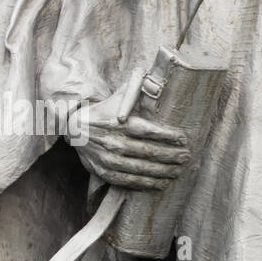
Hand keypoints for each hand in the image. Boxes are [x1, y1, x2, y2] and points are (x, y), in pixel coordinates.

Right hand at [69, 95, 189, 190]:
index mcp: (119, 123)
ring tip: (178, 171)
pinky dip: (145, 184)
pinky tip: (160, 184)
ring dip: (161, 172)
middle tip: (186, 156)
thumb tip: (160, 76)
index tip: (184, 139)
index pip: (148, 131)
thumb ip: (138, 87)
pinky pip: (127, 181)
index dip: (168, 136)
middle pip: (147, 151)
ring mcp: (108, 159)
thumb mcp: (119, 96)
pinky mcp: (103, 171)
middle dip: (170, 156)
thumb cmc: (105, 111)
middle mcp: (113, 142)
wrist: (75, 129)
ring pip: (139, 168)